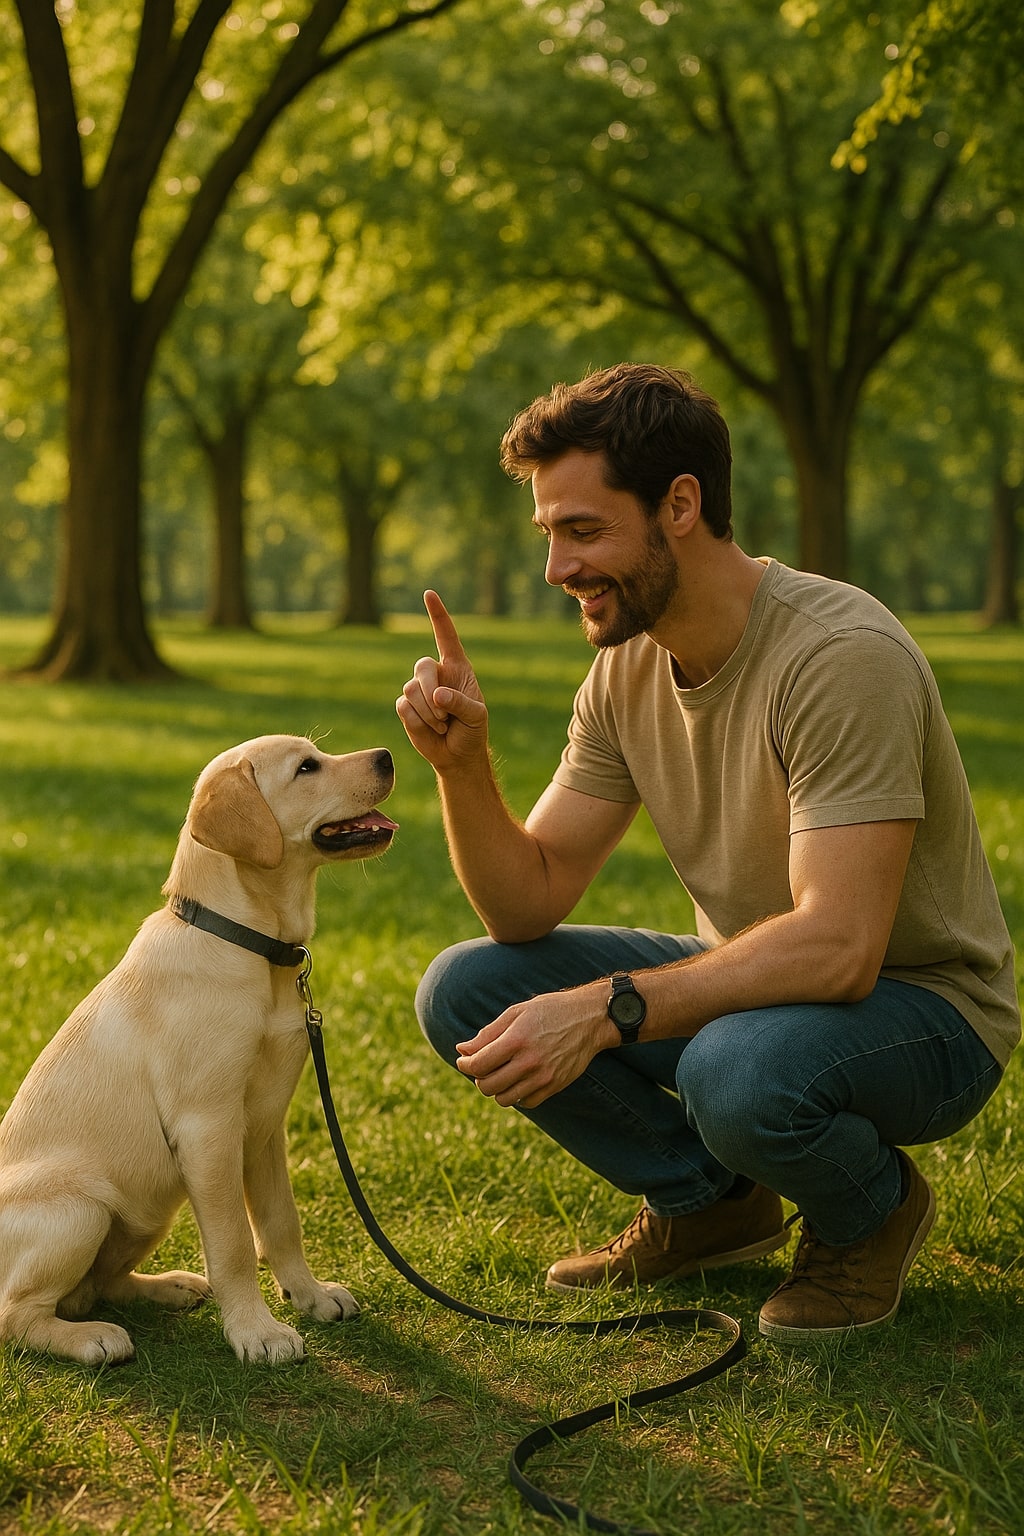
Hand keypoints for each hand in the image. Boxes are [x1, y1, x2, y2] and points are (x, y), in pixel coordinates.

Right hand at [396, 591, 488, 772]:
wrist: (457, 755)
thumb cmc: (472, 730)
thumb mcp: (477, 716)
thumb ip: (460, 703)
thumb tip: (437, 695)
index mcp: (457, 667)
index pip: (445, 636)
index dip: (438, 615)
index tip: (429, 594)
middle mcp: (436, 674)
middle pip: (422, 665)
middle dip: (430, 689)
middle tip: (443, 712)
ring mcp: (418, 689)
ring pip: (411, 689)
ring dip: (429, 712)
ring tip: (443, 725)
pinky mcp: (406, 707)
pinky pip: (404, 707)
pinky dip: (419, 721)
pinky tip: (431, 729)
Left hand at [455, 983, 614, 1108]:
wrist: (590, 1019)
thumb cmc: (550, 1010)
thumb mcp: (516, 1013)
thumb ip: (488, 1034)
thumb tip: (463, 1050)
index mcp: (516, 1039)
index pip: (478, 1065)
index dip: (466, 1064)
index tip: (465, 1060)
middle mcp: (529, 1061)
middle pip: (488, 1086)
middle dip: (479, 1078)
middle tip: (483, 1067)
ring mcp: (543, 1077)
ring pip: (505, 1099)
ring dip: (497, 1089)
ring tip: (500, 1074)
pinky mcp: (555, 1086)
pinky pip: (526, 1103)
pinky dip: (517, 1095)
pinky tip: (519, 1080)